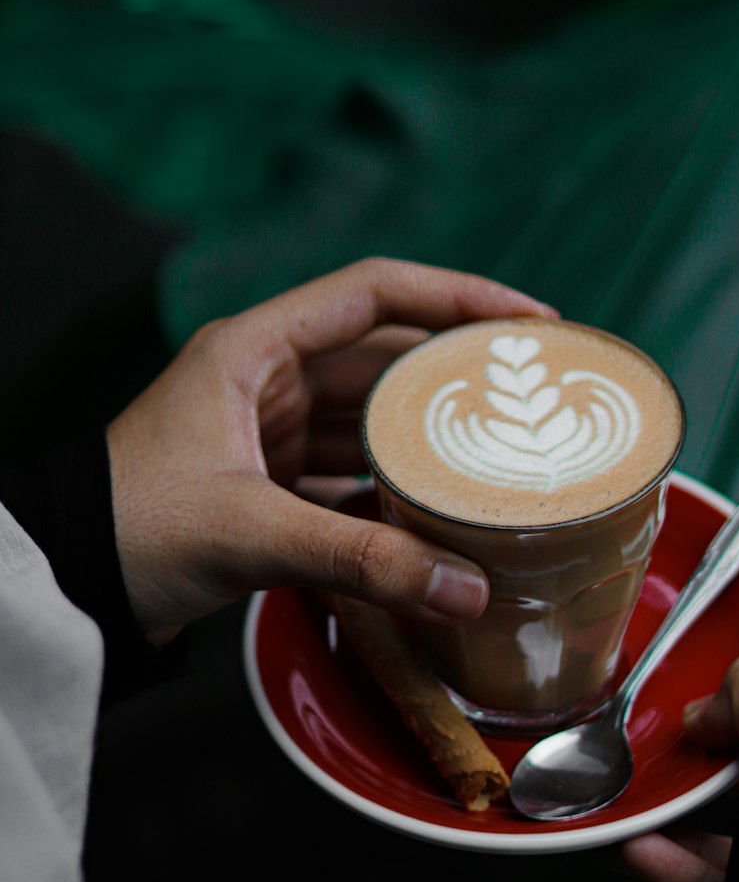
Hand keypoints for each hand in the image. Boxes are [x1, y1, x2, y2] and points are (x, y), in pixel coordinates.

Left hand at [107, 257, 555, 642]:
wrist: (62, 584)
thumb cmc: (130, 528)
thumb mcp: (250, 532)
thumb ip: (362, 558)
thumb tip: (469, 589)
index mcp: (255, 349)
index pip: (375, 292)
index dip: (458, 294)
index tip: (528, 321)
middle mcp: (266, 378)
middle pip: (383, 354)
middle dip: (455, 373)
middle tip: (532, 393)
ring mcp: (267, 430)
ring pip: (369, 417)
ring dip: (426, 435)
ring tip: (500, 452)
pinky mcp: (267, 482)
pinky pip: (348, 471)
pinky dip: (391, 488)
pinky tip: (435, 510)